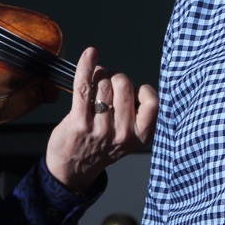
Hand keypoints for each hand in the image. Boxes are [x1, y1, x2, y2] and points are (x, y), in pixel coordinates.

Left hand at [45, 46, 157, 192]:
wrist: (73, 170)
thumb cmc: (101, 147)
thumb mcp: (128, 137)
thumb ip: (135, 114)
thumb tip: (130, 82)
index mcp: (140, 136)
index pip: (152, 101)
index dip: (142, 90)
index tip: (133, 92)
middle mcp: (122, 133)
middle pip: (124, 84)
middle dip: (115, 77)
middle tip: (107, 86)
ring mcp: (100, 128)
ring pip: (104, 83)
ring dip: (98, 76)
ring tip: (94, 85)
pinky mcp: (79, 122)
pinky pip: (84, 86)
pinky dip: (86, 66)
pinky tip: (89, 54)